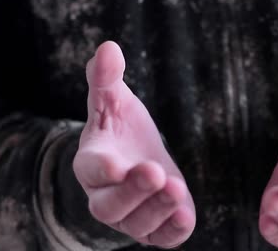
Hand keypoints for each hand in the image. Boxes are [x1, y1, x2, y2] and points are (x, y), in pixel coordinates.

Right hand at [73, 41, 195, 247]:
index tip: (117, 164)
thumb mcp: (114, 101)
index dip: (102, 171)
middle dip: (133, 192)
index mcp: (93, 164)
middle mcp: (106, 196)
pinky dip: (172, 231)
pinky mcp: (154, 226)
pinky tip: (187, 214)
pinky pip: (160, 238)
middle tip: (156, 172)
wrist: (137, 156)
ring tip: (176, 188)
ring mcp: (130, 216)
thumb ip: (107, 79)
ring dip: (157, 209)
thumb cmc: (121, 130)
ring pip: (138, 224)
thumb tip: (108, 47)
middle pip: (111, 206)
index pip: (91, 171)